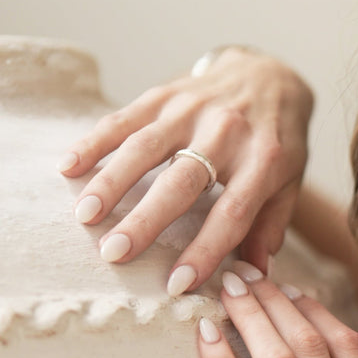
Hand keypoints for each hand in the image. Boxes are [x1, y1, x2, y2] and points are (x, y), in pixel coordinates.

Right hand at [58, 48, 312, 291]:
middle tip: (113, 253)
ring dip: (112, 181)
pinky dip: (95, 141)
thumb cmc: (278, 141)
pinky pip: (125, 118)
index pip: (232, 213)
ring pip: (145, 147)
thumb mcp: (289, 182)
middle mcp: (227, 133)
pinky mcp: (166, 95)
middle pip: (181, 182)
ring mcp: (193, 110)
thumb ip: (270, 226)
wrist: (270, 73)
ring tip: (85, 216)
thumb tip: (255, 276)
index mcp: (264, 162)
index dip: (205, 250)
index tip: (177, 284)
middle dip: (146, 220)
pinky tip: (68, 166)